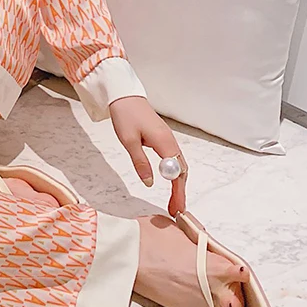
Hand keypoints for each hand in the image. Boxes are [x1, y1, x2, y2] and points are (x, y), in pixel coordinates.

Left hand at [109, 95, 187, 217]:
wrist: (124, 96)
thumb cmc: (125, 115)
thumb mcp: (129, 140)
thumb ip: (140, 162)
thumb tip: (150, 182)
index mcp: (164, 142)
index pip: (176, 173)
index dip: (178, 192)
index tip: (176, 209)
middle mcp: (171, 142)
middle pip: (182, 171)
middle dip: (181, 192)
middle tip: (175, 210)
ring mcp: (169, 140)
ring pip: (180, 166)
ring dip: (178, 185)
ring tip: (174, 202)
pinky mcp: (164, 139)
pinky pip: (174, 160)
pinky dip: (175, 174)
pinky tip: (171, 183)